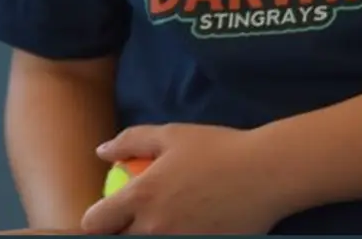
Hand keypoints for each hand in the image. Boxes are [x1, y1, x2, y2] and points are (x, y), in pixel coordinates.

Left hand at [78, 123, 287, 234]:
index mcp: (141, 197)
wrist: (266, 173)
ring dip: (149, 235)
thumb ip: (131, 141)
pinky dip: (176, 237)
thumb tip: (102, 152)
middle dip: (120, 232)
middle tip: (134, 219)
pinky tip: (187, 226)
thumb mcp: (173, 134)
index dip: (95, 221)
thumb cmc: (219, 149)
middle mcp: (153, 227)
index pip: (95, 223)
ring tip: (164, 221)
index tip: (106, 215)